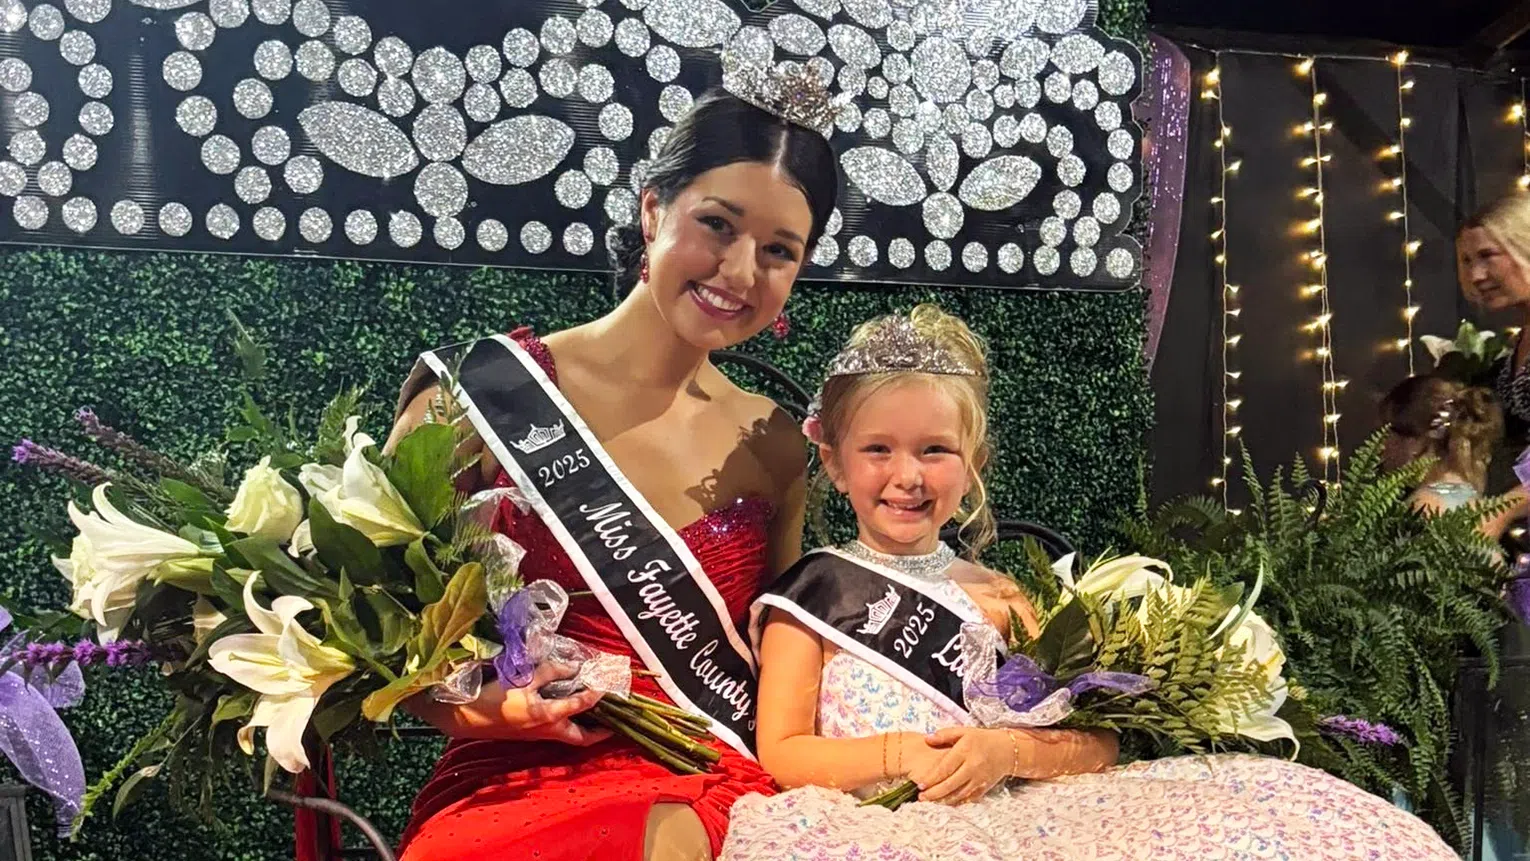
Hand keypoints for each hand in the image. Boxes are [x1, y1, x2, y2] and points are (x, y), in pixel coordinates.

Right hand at [412, 662, 611, 745]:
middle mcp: (547, 730)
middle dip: (601, 732)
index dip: (597, 692)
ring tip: (599, 714)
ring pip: (571, 737)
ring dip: (586, 728)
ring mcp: (539, 735)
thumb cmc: (493, 696)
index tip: (607, 682)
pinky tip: (570, 709)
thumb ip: (550, 671)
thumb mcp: (522, 677)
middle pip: (582, 739)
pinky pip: (558, 732)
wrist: (465, 717)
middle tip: (615, 720)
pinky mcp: (530, 734)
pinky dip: (570, 723)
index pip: (581, 704)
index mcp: (547, 715)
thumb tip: (573, 667)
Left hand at [908, 726, 1015, 804]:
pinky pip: (968, 798)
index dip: (932, 778)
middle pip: (951, 784)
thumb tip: (927, 739)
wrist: (1007, 750)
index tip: (920, 785)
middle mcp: (973, 767)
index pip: (945, 768)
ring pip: (959, 794)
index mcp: (965, 751)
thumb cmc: (982, 739)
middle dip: (934, 793)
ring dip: (943, 800)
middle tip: (921, 797)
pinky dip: (956, 802)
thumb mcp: (963, 731)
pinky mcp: (984, 788)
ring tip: (929, 802)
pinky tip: (945, 803)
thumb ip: (944, 735)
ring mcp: (979, 779)